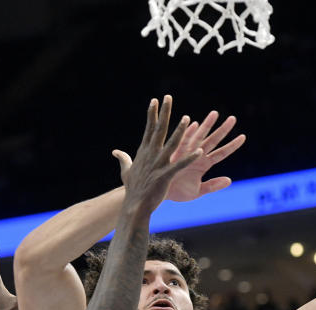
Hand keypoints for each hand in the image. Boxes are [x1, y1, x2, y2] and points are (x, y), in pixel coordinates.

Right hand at [111, 95, 203, 215]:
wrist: (134, 206)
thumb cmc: (132, 190)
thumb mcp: (126, 171)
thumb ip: (123, 159)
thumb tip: (115, 151)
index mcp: (144, 152)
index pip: (149, 129)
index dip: (152, 114)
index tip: (155, 100)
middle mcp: (151, 155)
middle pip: (159, 130)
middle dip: (164, 113)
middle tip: (168, 97)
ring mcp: (158, 165)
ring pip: (171, 144)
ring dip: (180, 131)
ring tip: (187, 118)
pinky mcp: (165, 176)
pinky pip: (179, 165)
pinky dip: (189, 158)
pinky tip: (200, 151)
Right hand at [165, 110, 245, 201]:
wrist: (159, 193)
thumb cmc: (178, 192)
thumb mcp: (198, 191)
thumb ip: (213, 185)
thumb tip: (229, 180)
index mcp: (203, 164)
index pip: (221, 153)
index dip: (232, 145)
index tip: (243, 136)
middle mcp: (197, 155)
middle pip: (213, 141)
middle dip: (223, 130)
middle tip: (233, 118)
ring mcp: (186, 154)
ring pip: (199, 137)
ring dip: (206, 126)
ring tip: (215, 114)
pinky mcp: (175, 155)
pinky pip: (182, 143)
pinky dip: (187, 134)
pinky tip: (193, 124)